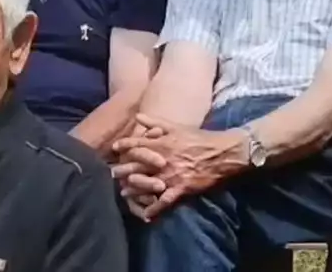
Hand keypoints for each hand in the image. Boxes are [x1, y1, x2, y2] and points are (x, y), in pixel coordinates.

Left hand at [111, 121, 246, 220]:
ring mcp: (171, 175)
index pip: (136, 144)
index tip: (113, 149)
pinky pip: (164, 201)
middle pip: (137, 166)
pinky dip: (155, 209)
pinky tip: (146, 215)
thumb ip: (155, 121)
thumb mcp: (176, 126)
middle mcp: (163, 160)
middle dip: (123, 170)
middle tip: (110, 174)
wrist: (222, 153)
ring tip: (123, 194)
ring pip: (147, 185)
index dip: (123, 146)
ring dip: (134, 190)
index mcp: (161, 143)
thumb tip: (138, 116)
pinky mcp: (181, 189)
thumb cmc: (198, 138)